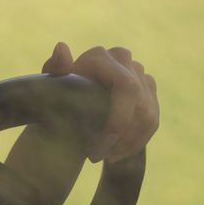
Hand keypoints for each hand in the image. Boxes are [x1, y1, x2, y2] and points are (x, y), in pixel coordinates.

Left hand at [42, 43, 159, 160]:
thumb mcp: (51, 91)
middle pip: (141, 105)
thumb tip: (61, 47)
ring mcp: (138, 72)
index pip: (127, 88)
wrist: (65, 108)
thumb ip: (55, 70)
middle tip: (99, 157)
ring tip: (105, 156)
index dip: (118, 122)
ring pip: (149, 116)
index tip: (98, 148)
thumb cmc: (54, 99)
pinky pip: (153, 120)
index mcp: (99, 56)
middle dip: (122, 138)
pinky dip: (136, 141)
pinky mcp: (149, 88)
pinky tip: (117, 153)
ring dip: (128, 143)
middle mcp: (123, 58)